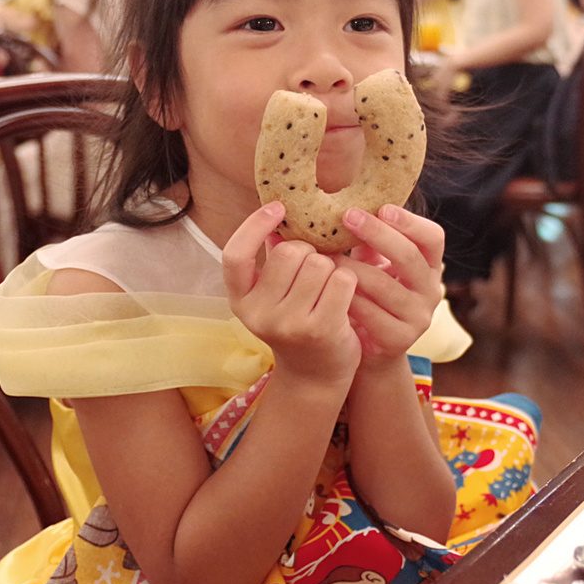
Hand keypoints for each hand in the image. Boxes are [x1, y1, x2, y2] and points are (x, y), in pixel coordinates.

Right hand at [223, 202, 360, 387]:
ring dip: (331, 267)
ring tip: (328, 286)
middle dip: (309, 251)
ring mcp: (288, 324)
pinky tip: (344, 296)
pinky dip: (348, 281)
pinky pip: (342, 280)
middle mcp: (258, 314)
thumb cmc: (297, 322)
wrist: (316, 376)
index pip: (234, 255)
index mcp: (240, 300)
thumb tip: (277, 214)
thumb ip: (272, 256)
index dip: (253, 226)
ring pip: (319, 264)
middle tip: (315, 269)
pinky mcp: (320, 329)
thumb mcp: (275, 293)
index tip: (277, 207)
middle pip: (289, 252)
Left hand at [333, 205, 444, 368]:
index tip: (382, 207)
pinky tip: (330, 287)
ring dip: (353, 268)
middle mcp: (430, 291)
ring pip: (386, 287)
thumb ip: (365, 239)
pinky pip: (371, 315)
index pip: (433, 237)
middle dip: (379, 234)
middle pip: (410, 258)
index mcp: (429, 266)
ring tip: (327, 255)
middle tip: (348, 216)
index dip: (410, 222)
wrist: (369, 350)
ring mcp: (418, 318)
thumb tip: (336, 202)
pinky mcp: (400, 340)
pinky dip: (348, 298)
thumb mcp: (373, 264)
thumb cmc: (368, 295)